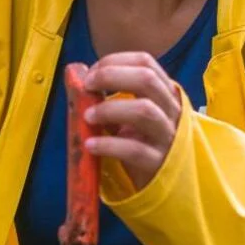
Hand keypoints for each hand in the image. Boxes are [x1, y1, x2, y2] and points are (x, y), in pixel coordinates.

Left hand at [83, 52, 182, 190]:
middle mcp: (170, 110)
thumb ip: (107, 95)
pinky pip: (135, 149)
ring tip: (87, 116)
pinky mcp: (158, 163)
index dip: (115, 61)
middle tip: (87, 86)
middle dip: (112, 76)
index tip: (91, 72)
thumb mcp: (128, 114)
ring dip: (110, 109)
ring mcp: (167, 136)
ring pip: (145, 111)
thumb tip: (74, 75)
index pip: (145, 63)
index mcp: (163, 93)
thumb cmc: (140, 140)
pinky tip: (91, 144)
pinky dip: (108, 144)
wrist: (164, 183)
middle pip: (146, 80)